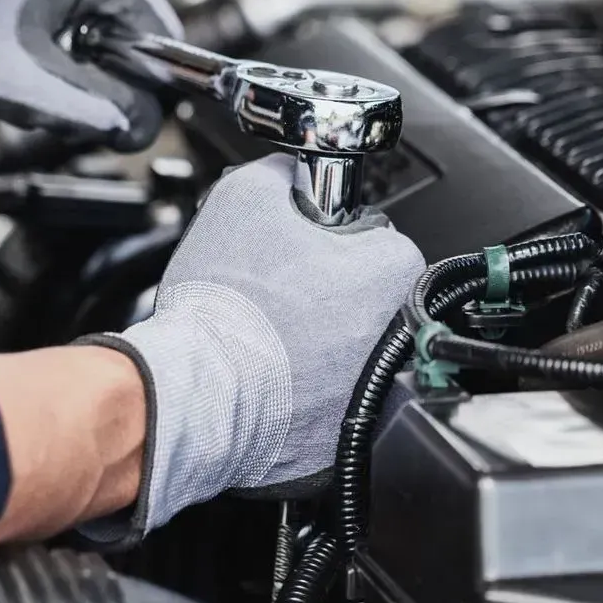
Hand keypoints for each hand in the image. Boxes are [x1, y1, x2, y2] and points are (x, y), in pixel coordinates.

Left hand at [0, 0, 182, 151]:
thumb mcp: (25, 87)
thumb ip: (95, 111)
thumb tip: (143, 126)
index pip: (161, 31)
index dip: (147, 83)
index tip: (116, 114)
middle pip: (135, 17)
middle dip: (105, 61)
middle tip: (50, 84)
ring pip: (111, 3)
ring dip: (85, 42)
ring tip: (29, 55)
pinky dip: (69, 15)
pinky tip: (24, 30)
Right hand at [77, 154, 423, 542]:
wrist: (201, 389)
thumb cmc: (226, 302)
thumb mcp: (244, 194)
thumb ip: (281, 171)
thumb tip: (292, 173)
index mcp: (392, 267)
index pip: (369, 232)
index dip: (322, 231)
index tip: (294, 243)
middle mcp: (401, 331)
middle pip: (360, 289)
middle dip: (321, 282)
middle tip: (272, 285)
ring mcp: (377, 387)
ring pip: (343, 341)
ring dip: (311, 331)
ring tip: (263, 327)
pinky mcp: (345, 431)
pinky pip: (325, 391)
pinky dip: (300, 381)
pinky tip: (264, 366)